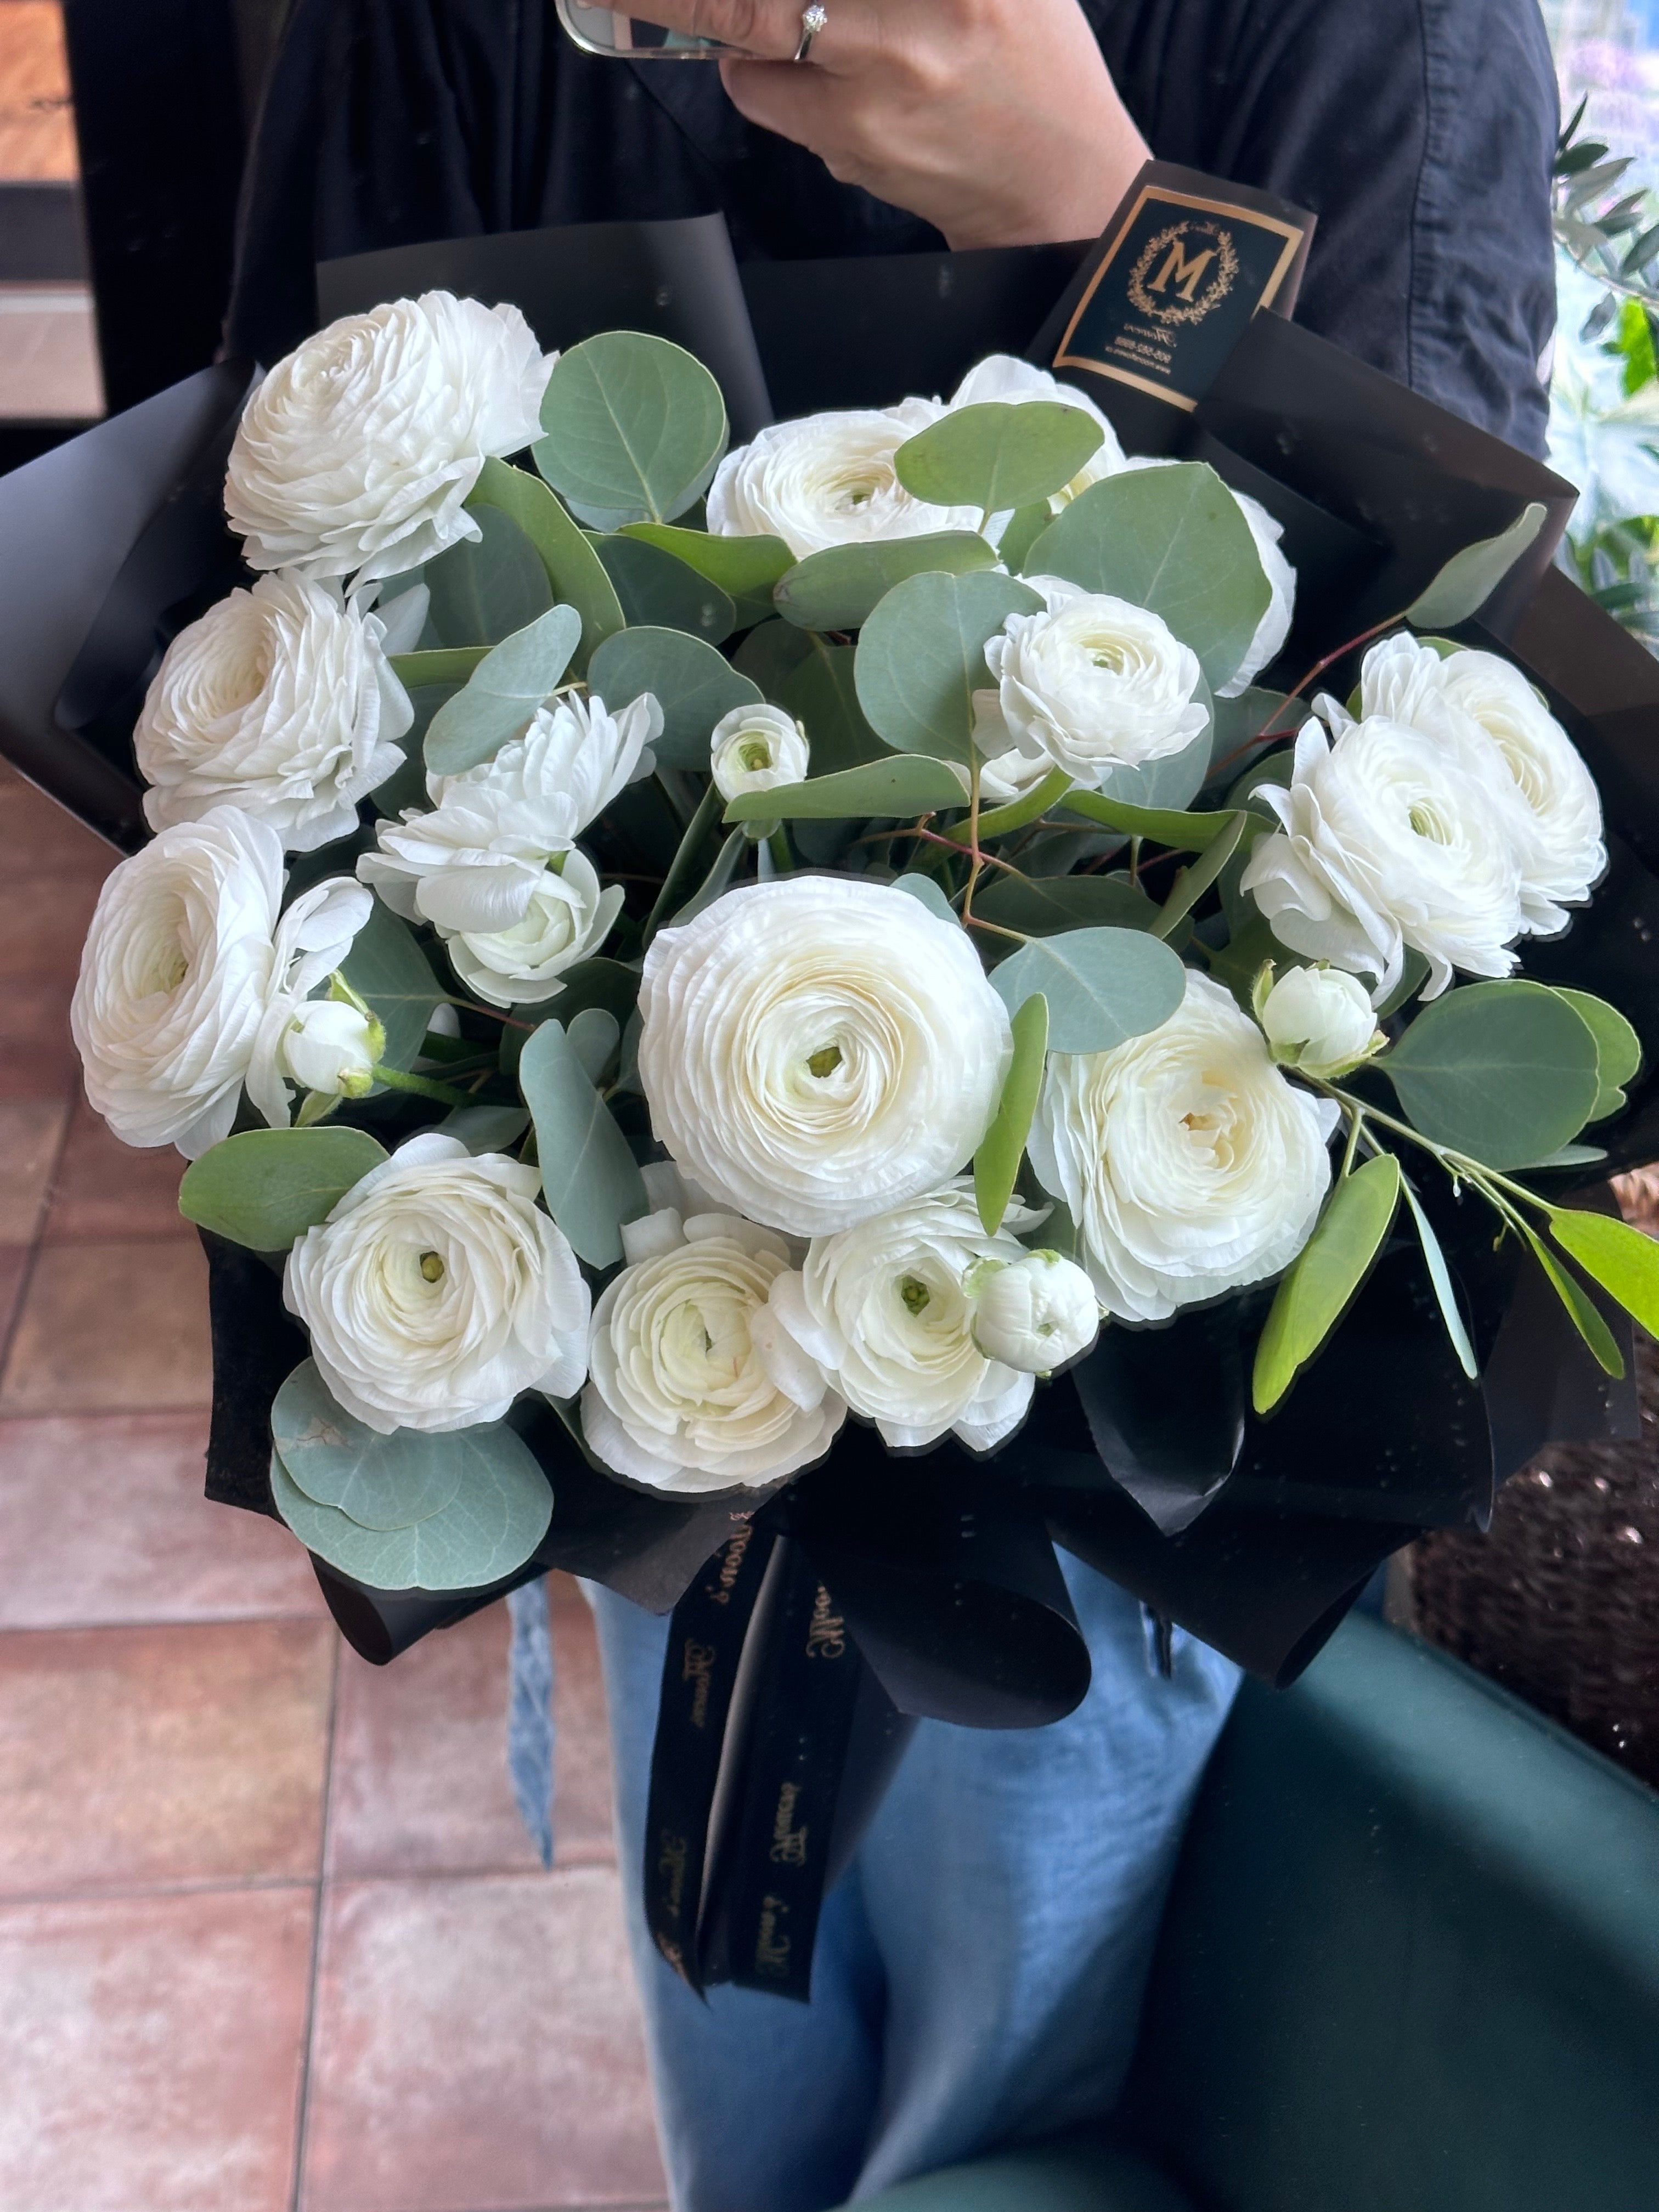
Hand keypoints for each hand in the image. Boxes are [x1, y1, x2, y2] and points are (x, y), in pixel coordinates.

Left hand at [624, 0, 1148, 249]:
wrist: (1057, 182)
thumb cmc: (1024, 57)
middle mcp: (919, 6)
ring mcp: (881, 71)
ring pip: (752, 28)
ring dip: (737, 24)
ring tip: (790, 33)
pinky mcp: (853, 138)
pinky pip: (767, 93)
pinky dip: (765, 79)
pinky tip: (813, 81)